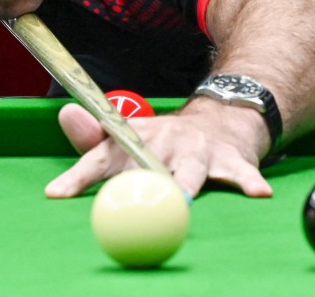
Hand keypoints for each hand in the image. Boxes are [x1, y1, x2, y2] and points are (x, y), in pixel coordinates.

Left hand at [45, 99, 273, 198]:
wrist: (217, 120)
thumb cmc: (162, 145)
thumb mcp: (127, 141)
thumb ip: (94, 142)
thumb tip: (65, 114)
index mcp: (134, 140)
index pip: (100, 158)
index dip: (78, 176)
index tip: (56, 194)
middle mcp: (164, 143)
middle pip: (147, 166)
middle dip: (136, 183)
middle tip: (126, 200)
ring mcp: (197, 150)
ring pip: (191, 170)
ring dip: (187, 184)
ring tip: (184, 199)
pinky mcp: (228, 159)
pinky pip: (240, 173)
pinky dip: (248, 182)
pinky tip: (258, 192)